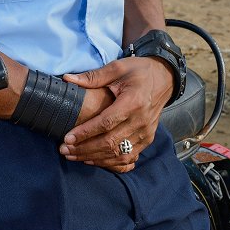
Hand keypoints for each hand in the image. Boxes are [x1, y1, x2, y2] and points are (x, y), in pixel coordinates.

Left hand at [58, 57, 172, 172]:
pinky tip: (93, 160)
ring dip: (94, 158)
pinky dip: (110, 162)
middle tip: (65, 150)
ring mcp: (146, 133)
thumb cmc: (139, 71)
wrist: (165, 79)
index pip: (106, 122)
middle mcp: (141, 120)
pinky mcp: (147, 139)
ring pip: (118, 153)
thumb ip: (92, 76)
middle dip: (85, 149)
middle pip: (110, 142)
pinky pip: (128, 157)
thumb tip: (68, 79)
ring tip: (74, 156)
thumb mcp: (117, 67)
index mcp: (133, 102)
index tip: (67, 138)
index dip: (86, 132)